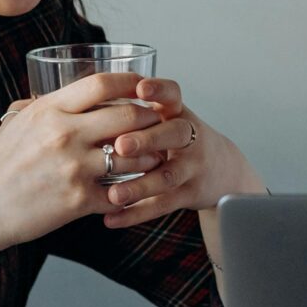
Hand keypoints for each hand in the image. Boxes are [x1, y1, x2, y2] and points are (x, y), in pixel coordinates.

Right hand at [0, 72, 164, 255]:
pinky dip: (132, 192)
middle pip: (128, 116)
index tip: (145, 85)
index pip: (102, 84)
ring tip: (154, 156)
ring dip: (148, 156)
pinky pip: (121, 193)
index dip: (131, 82)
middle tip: (159, 122)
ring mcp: (73, 168)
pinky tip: (135, 190)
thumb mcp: (15, 124)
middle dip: (150, 118)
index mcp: (49, 111)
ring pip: (133, 155)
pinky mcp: (78, 201)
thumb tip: (65, 92)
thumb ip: (44, 108)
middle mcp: (64, 135)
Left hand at [94, 75, 265, 229]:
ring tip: (113, 194)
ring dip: (140, 185)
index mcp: (178, 113)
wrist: (221, 169)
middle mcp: (189, 137)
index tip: (141, 88)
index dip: (159, 90)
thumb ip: (135, 112)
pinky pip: (163, 205)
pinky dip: (136, 214)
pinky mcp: (190, 194)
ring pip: (168, 175)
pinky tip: (112, 218)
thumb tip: (85, 104)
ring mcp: (193, 166)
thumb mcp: (167, 118)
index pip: (172, 95)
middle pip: (174, 134)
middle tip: (121, 145)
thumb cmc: (177, 140)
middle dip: (147, 139)